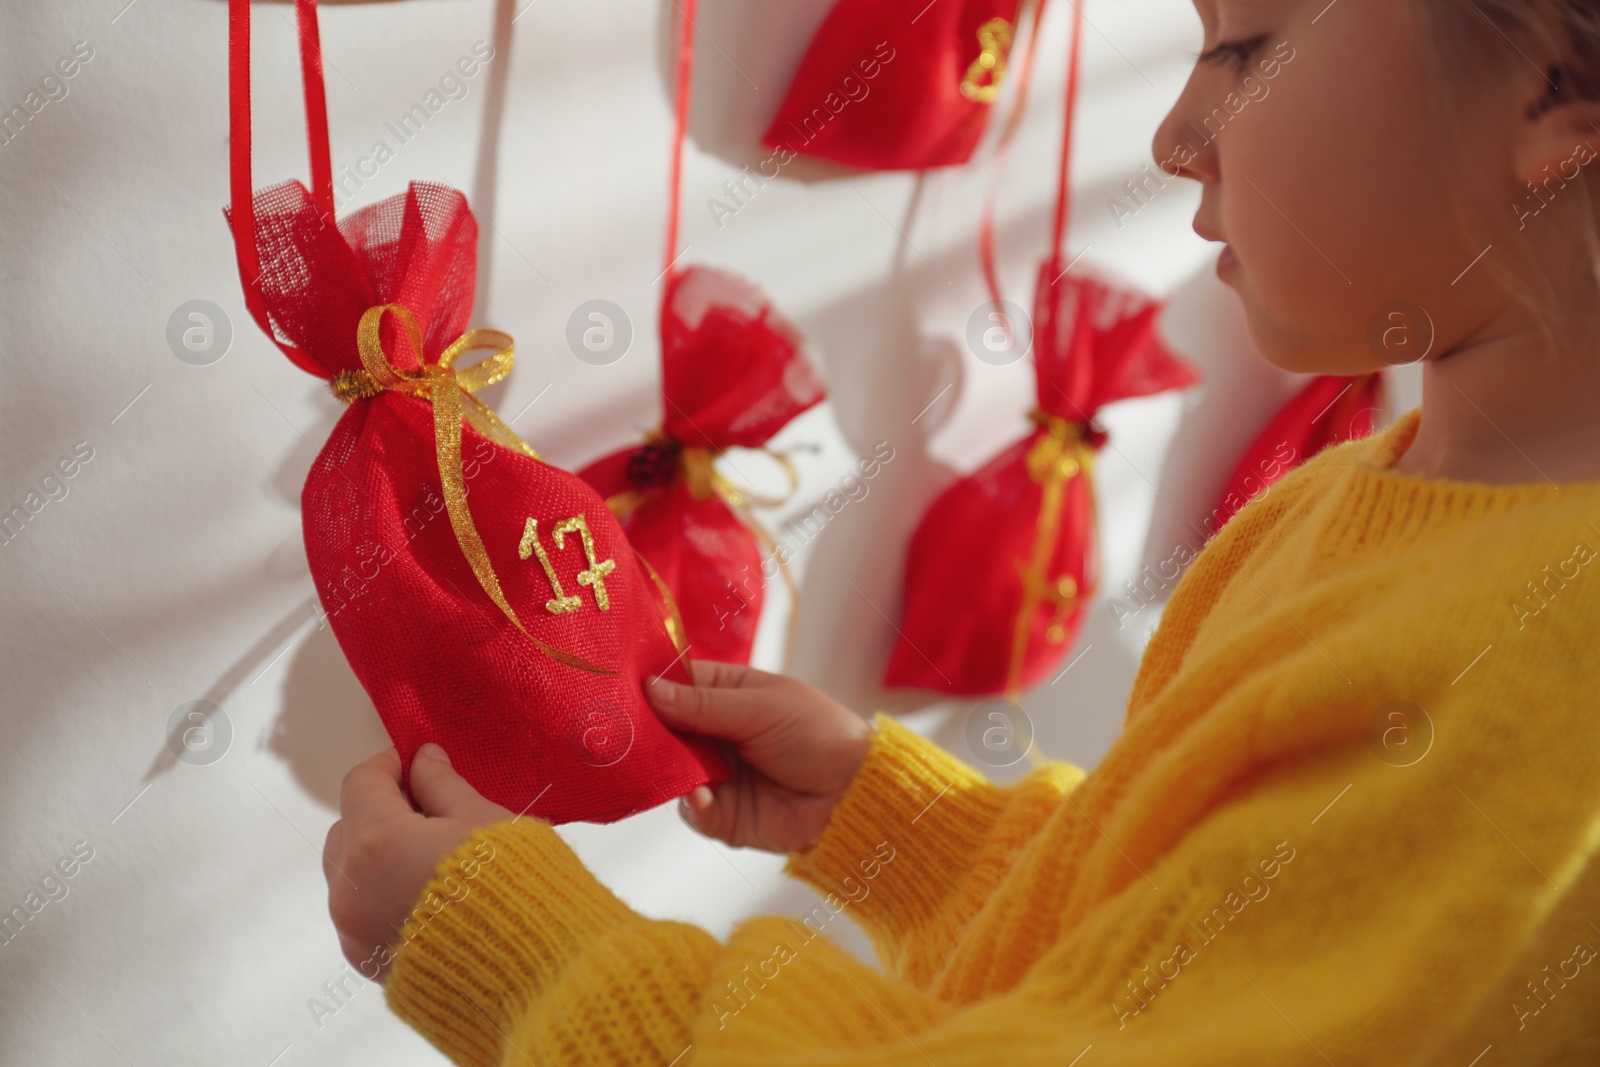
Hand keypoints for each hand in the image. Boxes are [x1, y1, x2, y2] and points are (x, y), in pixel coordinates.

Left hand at [322, 743, 510, 981]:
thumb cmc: (515, 886)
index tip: (415, 761)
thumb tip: (423, 760)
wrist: (534, 973)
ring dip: (378, 856)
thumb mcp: (484, 819)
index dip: (389, 764)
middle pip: (347, 828)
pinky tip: (429, 898)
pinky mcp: (367, 964)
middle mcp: (350, 890)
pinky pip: (361, 914)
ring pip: (349, 875)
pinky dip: (382, 895)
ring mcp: (354, 933)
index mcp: (375, 842)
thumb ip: (443, 785)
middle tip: (429, 809)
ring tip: (431, 858)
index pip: (361, 783)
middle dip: (380, 810)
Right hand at [648, 660, 871, 854]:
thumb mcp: (760, 707)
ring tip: (670, 768)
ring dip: (668, 771)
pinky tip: (703, 797)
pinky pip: (694, 811)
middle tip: (626, 735)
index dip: (651, 688)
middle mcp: (718, 733)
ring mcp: (719, 775)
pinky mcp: (725, 815)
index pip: (678, 686)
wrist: (855, 792)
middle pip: (667, 732)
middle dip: (649, 735)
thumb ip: (703, 704)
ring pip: (673, 772)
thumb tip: (650, 688)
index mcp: (728, 694)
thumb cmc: (818, 733)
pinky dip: (694, 805)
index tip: (619, 690)